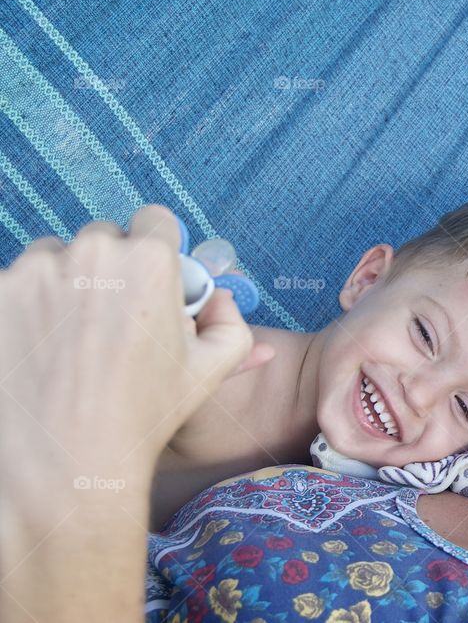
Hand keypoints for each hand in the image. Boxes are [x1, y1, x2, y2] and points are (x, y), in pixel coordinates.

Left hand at [0, 205, 269, 621]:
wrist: (65, 462)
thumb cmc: (141, 415)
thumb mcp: (208, 372)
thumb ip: (230, 326)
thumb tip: (219, 300)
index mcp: (149, 262)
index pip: (154, 221)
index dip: (156, 249)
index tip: (148, 279)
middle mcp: (90, 253)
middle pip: (102, 240)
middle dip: (107, 271)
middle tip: (109, 322)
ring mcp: (33, 272)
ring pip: (52, 260)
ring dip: (61, 285)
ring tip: (68, 340)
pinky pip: (14, 287)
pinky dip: (23, 309)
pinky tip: (36, 351)